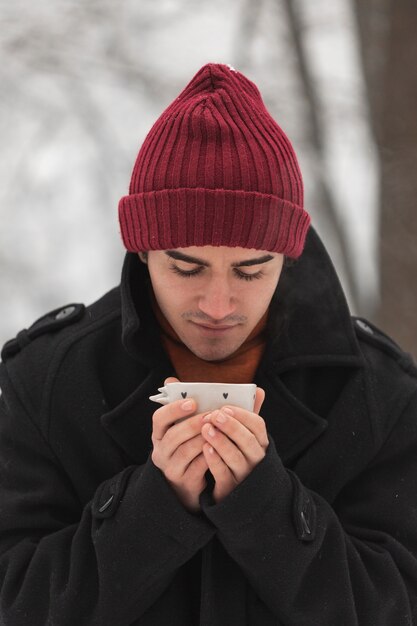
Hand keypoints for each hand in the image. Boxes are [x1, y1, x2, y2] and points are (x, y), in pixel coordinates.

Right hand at [151, 378, 208, 511]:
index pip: (158, 419)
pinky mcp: (184, 482)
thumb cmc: (189, 445)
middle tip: (212, 415)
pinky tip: (221, 448)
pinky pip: (197, 468)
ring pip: (185, 451)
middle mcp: (160, 451)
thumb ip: (181, 404)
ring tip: (219, 429)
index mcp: (159, 434)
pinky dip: (209, 457)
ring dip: (203, 439)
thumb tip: (170, 379)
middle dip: (193, 424)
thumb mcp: (183, 426)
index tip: (192, 402)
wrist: (189, 481)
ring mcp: (171, 468)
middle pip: (172, 436)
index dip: (173, 409)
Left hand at [200, 388, 267, 502]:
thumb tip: (258, 389)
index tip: (225, 408)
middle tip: (214, 415)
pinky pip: (224, 474)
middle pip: (249, 441)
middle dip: (231, 427)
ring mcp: (244, 474)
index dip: (242, 415)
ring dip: (221, 442)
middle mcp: (255, 457)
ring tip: (206, 429)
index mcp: (259, 441)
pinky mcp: (231, 487)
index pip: (258, 425)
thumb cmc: (234, 450)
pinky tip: (204, 449)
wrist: (230, 487)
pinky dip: (215, 461)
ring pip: (236, 458)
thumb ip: (245, 412)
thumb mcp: (242, 432)